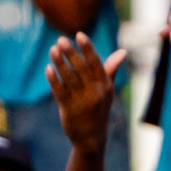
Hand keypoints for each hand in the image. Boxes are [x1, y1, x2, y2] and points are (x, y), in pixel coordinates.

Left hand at [48, 34, 123, 156]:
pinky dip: (54, 79)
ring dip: (60, 63)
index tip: (79, 34)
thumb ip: (111, 69)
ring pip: (69, 78)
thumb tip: (123, 52)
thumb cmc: (99, 108)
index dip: (88, 48)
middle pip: (82, 69)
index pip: (96, 63)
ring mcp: (82, 101)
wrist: (92, 136)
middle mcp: (95, 93)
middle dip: (71, 53)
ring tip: (52, 50)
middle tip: (61, 39)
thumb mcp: (107, 90)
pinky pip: (60, 91)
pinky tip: (48, 68)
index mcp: (105, 86)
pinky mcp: (69, 109)